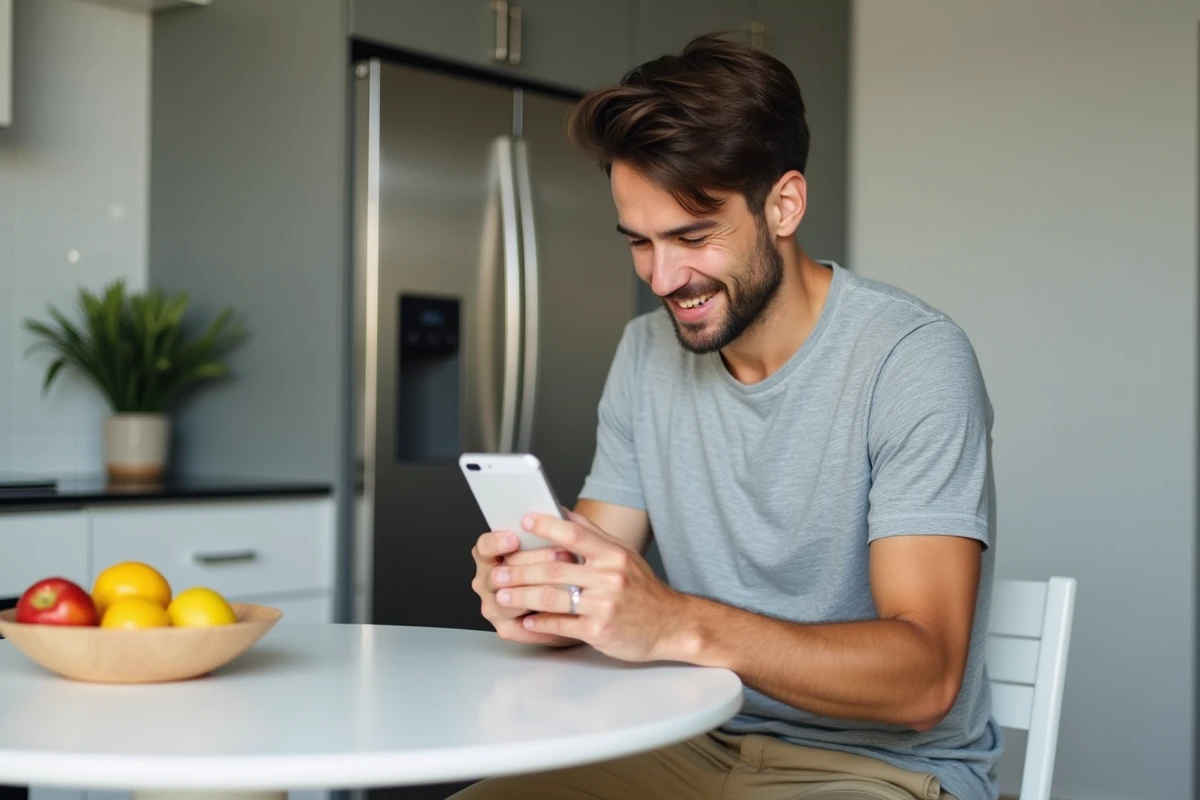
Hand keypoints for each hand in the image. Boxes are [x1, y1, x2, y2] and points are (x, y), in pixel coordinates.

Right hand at [471, 529, 578, 646]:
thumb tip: (559, 512)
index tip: (514, 539)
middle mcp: (486, 580)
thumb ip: (552, 529)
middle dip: (531, 564)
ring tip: (563, 585)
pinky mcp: (506, 627)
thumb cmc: (556, 569)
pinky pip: (518, 627)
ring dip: (535, 592)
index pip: (484, 546)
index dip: (497, 542)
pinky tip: (555, 614)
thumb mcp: (555, 545)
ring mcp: (493, 605)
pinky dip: (537, 621)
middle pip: (498, 573)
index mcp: (491, 556)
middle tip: (559, 556)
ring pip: (506, 600)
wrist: (568, 602)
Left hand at [492, 510, 688, 661]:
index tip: (523, 522)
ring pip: (552, 597)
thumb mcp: (623, 554)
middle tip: (497, 572)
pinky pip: (561, 625)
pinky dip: (540, 623)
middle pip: (554, 569)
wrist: (670, 625)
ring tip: (503, 595)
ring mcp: (605, 606)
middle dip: (519, 570)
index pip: (574, 533)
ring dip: (522, 597)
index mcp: (613, 554)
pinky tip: (527, 620)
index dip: (546, 526)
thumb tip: (562, 512)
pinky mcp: (600, 631)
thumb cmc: (642, 589)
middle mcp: (610, 577)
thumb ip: (593, 534)